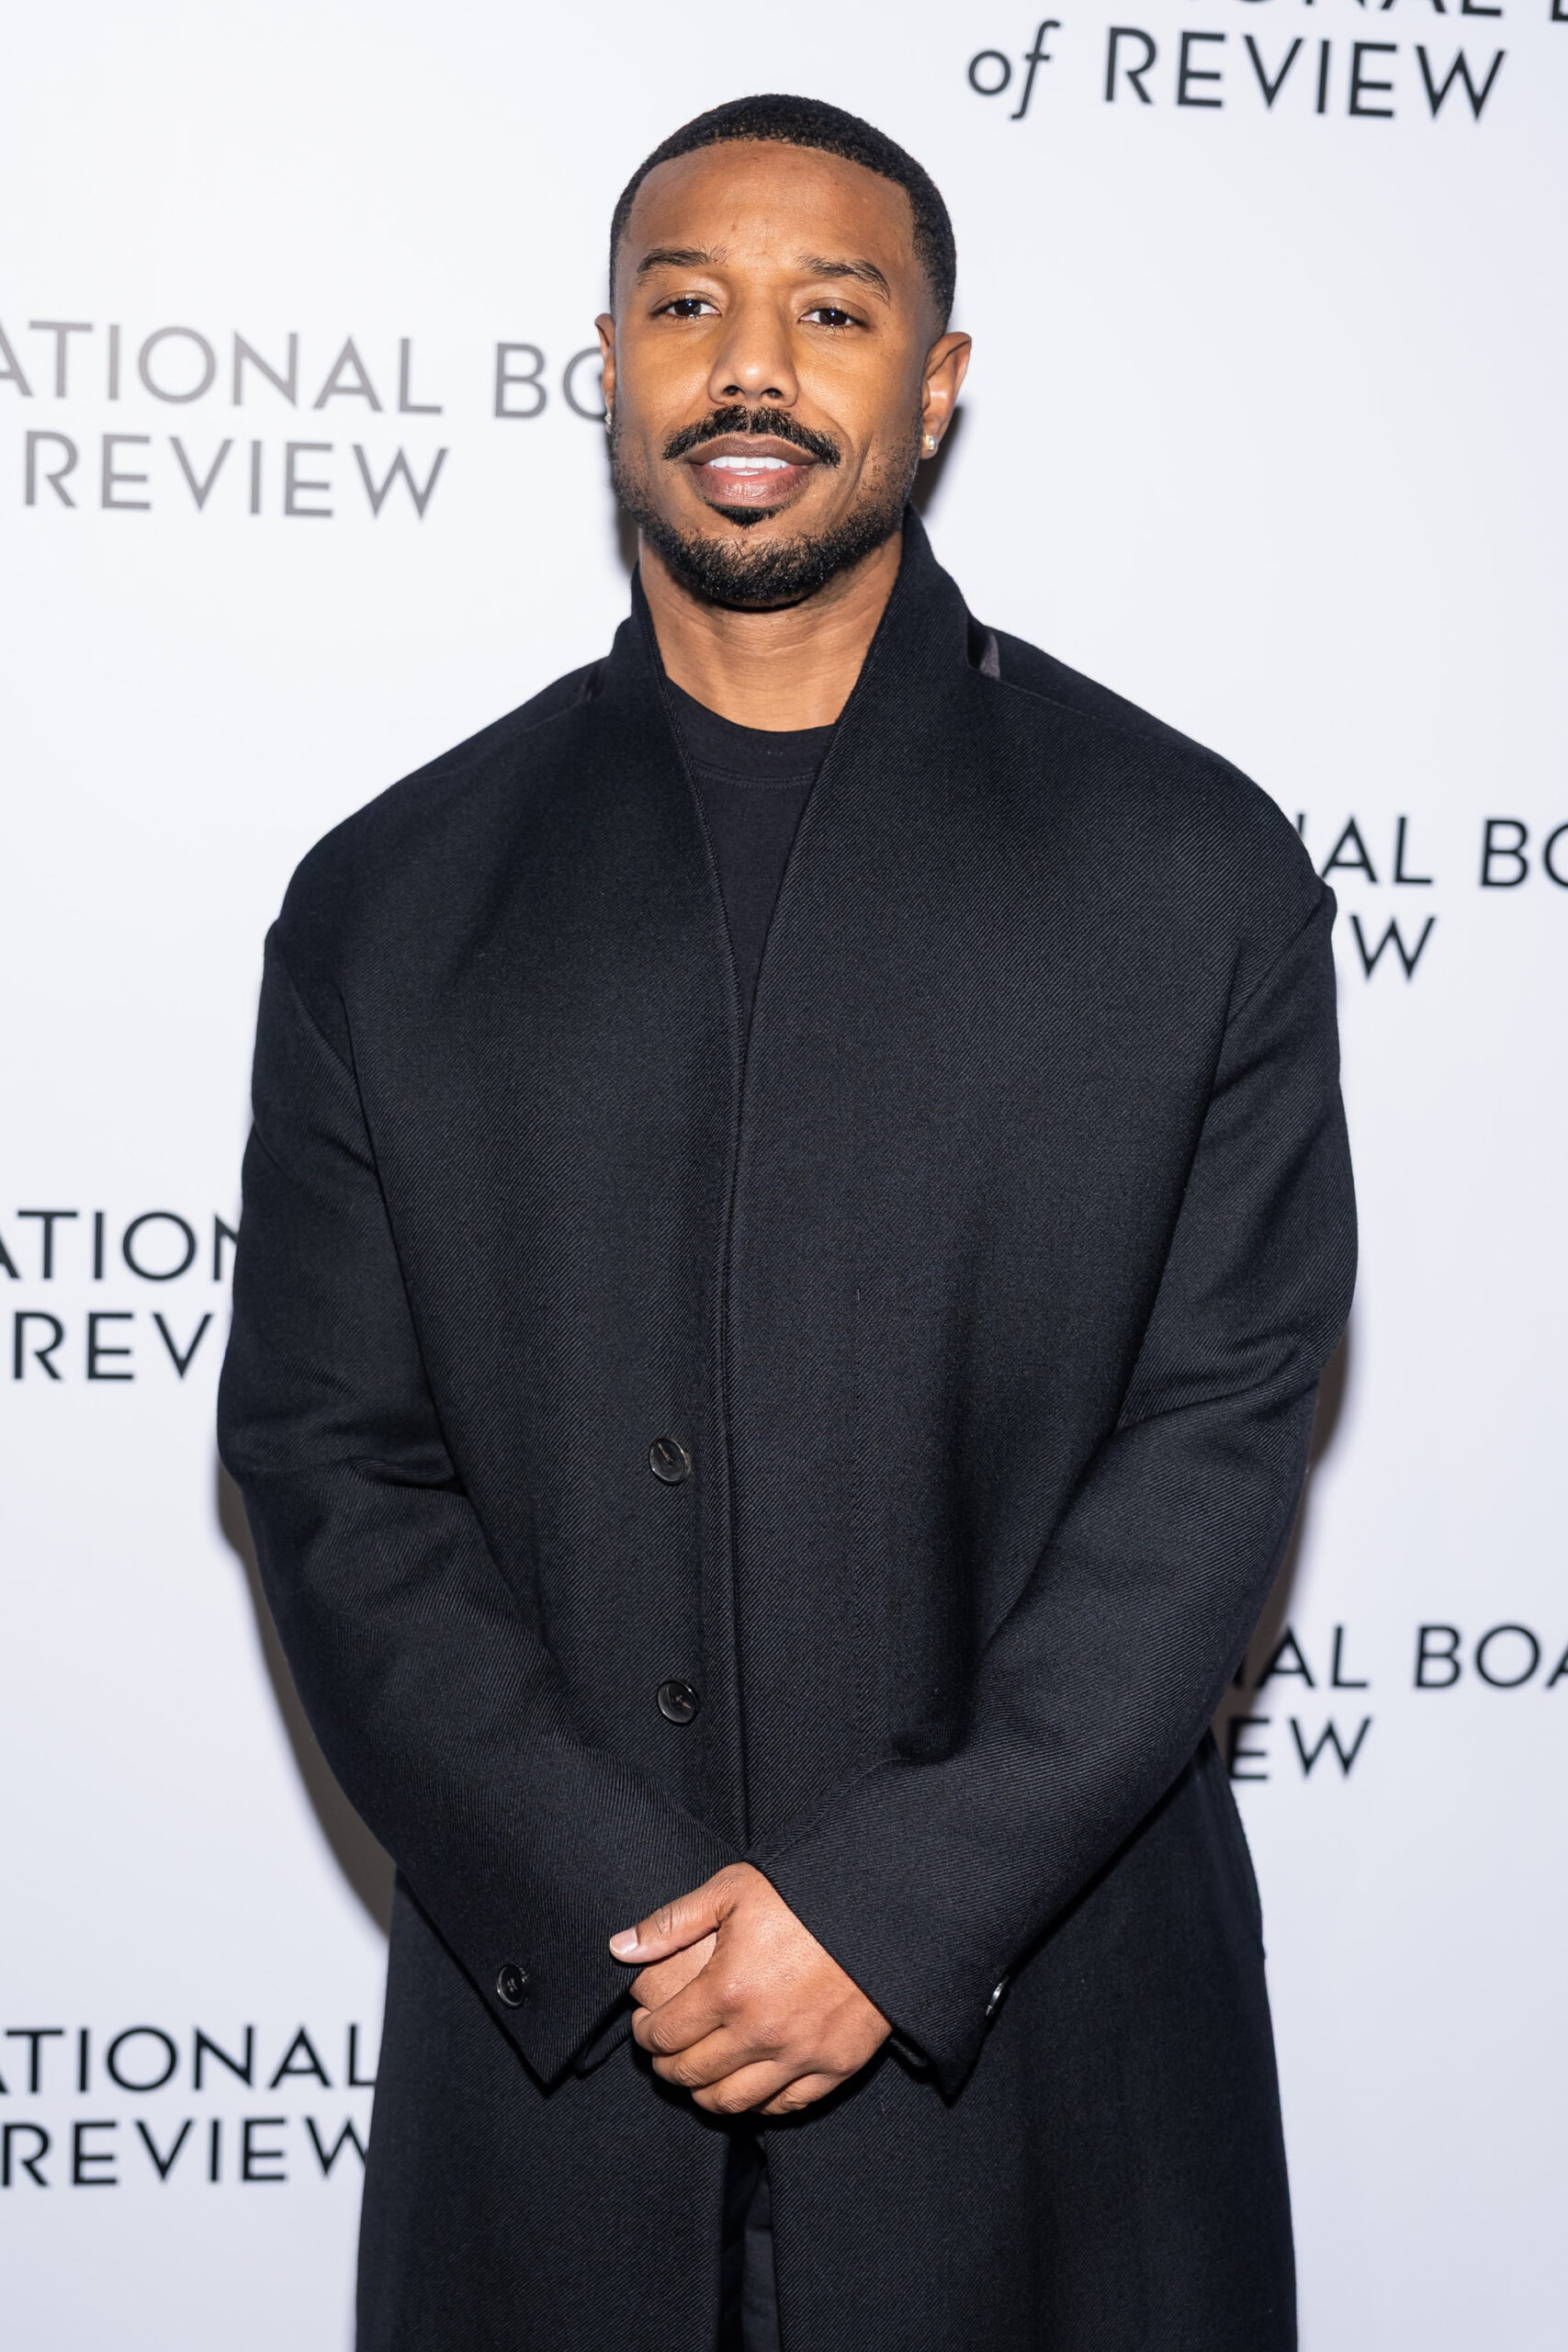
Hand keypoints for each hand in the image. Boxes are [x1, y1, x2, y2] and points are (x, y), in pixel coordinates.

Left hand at [609, 1863, 889, 2115]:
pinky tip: (749, 2086)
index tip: (645, 2026)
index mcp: (727, 1990)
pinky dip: (758, 2104)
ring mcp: (799, 2056)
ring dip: (705, 2094)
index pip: (665, 2035)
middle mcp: (759, 2033)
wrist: (882, 1907)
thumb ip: (673, 1923)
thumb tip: (620, 1948)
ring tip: (699, 2075)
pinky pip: (784, 2107)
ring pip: (733, 2102)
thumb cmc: (804, 1893)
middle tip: (665, 2053)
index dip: (645, 2035)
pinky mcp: (835, 2067)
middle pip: (691, 2074)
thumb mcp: (733, 1890)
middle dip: (667, 2066)